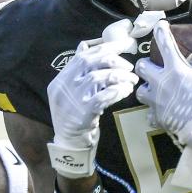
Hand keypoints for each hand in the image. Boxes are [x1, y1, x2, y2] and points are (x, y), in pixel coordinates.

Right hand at [47, 21, 138, 177]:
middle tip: (129, 66)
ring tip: (131, 81)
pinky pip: (102, 97)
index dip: (105, 47)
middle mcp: (63, 87)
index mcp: (60, 80)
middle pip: (89, 62)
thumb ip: (77, 70)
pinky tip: (126, 91)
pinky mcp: (83, 113)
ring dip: (118, 76)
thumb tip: (84, 46)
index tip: (124, 45)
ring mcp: (72, 100)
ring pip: (97, 77)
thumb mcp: (70, 92)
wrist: (69, 146)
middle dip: (113, 60)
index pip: (83, 56)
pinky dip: (116, 91)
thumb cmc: (74, 117)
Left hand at [135, 21, 191, 159]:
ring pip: (140, 92)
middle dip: (146, 64)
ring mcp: (159, 103)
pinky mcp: (161, 120)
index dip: (161, 32)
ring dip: (146, 88)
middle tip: (154, 65)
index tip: (159, 25)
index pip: (164, 44)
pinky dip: (154, 113)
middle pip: (142, 68)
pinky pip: (150, 115)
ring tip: (154, 88)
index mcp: (176, 70)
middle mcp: (162, 85)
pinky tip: (161, 112)